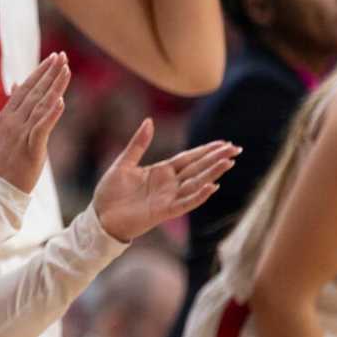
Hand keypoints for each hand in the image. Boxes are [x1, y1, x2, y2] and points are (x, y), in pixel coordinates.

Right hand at [0, 53, 69, 192]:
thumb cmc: (1, 162)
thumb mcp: (2, 130)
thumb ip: (12, 108)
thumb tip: (15, 85)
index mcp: (6, 117)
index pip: (24, 88)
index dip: (39, 72)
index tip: (52, 58)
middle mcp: (12, 122)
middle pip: (33, 92)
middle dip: (49, 73)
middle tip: (61, 55)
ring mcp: (20, 134)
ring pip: (40, 105)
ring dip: (54, 86)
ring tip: (66, 70)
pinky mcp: (30, 148)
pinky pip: (41, 128)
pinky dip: (51, 114)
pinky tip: (60, 101)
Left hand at [89, 120, 237, 241]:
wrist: (100, 216)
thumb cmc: (111, 192)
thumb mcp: (124, 163)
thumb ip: (138, 144)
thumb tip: (149, 121)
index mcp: (162, 171)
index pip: (189, 158)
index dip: (206, 151)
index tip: (225, 143)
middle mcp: (169, 184)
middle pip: (198, 168)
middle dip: (216, 159)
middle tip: (236, 149)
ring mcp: (168, 198)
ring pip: (196, 184)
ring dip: (212, 173)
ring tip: (229, 162)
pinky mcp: (164, 211)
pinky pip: (185, 203)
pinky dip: (198, 195)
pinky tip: (212, 186)